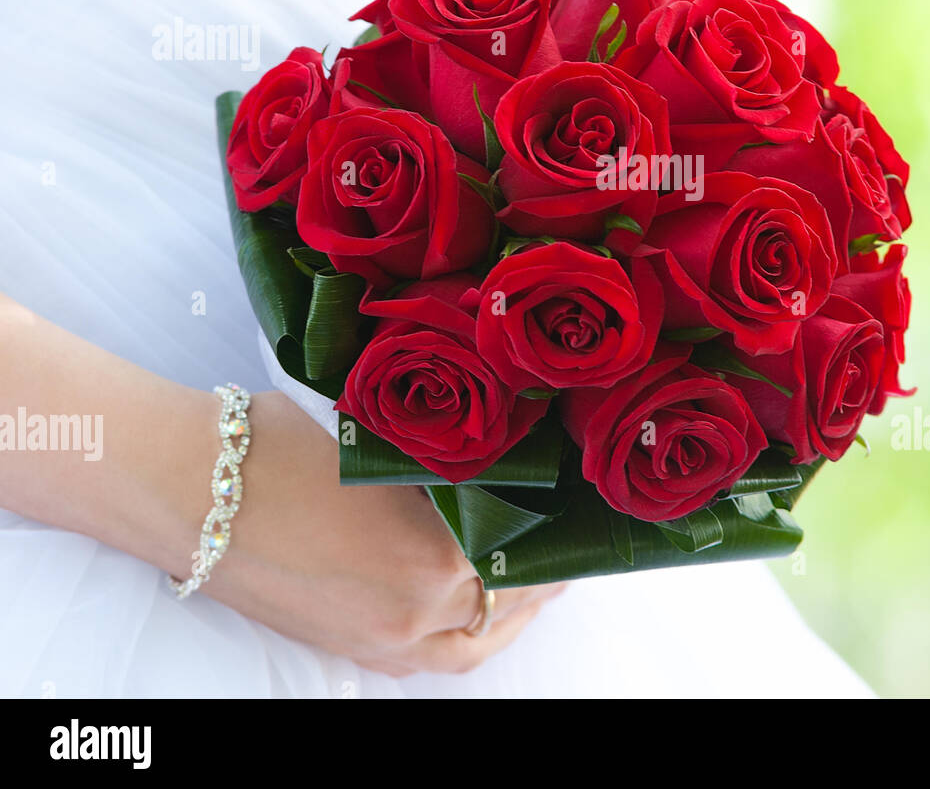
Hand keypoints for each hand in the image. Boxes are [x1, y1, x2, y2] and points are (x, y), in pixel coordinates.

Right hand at [197, 390, 564, 675]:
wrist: (183, 484)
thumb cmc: (280, 446)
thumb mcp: (384, 446)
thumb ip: (445, 473)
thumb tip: (494, 466)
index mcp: (434, 563)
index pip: (522, 556)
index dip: (552, 532)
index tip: (571, 511)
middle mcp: (412, 617)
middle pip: (506, 609)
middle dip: (540, 580)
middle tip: (564, 549)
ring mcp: (373, 642)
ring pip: (467, 646)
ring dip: (504, 617)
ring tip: (528, 583)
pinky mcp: (341, 648)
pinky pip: (422, 657)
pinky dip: (456, 636)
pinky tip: (467, 607)